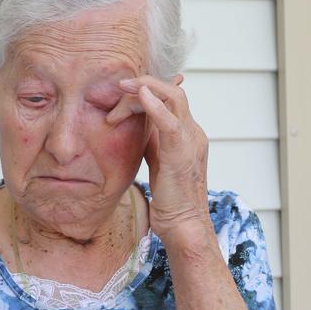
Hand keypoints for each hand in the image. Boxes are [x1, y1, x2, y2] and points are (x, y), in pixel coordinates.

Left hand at [107, 75, 209, 241]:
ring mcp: (191, 141)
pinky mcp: (181, 154)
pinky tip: (139, 95)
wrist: (183, 224)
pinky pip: (170, 122)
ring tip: (121, 88)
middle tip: (116, 92)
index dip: (147, 91)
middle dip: (143, 85)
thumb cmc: (169, 199)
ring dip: (145, 88)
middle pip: (172, 93)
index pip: (171, 98)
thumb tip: (137, 124)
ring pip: (174, 98)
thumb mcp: (158, 161)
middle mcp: (193, 133)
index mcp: (189, 134)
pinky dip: (154, 105)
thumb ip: (152, 140)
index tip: (121, 95)